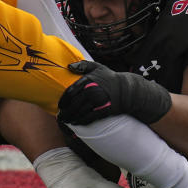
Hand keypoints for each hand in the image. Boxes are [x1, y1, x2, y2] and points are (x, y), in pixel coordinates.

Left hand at [57, 60, 171, 125]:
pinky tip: (76, 123)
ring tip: (66, 120)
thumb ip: (83, 65)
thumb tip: (69, 67)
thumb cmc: (110, 78)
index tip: (60, 106)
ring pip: (79, 112)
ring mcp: (97, 102)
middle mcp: (91, 91)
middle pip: (73, 104)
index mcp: (87, 80)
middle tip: (60, 116)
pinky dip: (81, 121)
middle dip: (65, 112)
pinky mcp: (103, 110)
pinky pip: (89, 118)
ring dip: (71, 118)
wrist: (127, 90)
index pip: (70, 92)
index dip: (63, 100)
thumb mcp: (97, 67)